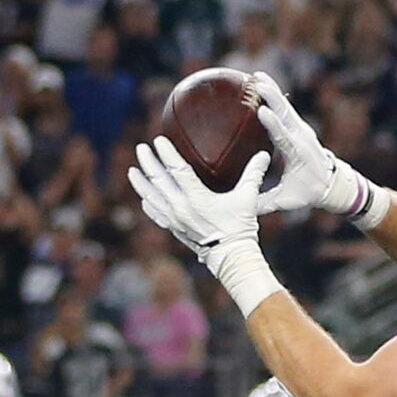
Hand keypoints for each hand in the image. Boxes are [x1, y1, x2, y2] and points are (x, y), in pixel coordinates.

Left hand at [128, 138, 266, 259]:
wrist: (231, 257)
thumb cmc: (240, 226)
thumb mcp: (248, 198)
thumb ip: (254, 174)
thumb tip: (264, 154)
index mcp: (197, 197)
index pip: (177, 169)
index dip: (167, 153)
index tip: (158, 140)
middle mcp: (181, 208)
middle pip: (158, 181)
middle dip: (148, 163)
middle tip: (141, 148)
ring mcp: (175, 220)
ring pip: (151, 198)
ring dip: (141, 183)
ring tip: (132, 170)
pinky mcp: (174, 229)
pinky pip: (156, 215)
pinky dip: (148, 204)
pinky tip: (144, 198)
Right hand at [250, 74, 384, 226]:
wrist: (332, 184)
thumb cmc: (308, 193)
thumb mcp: (287, 201)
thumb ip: (264, 203)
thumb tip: (241, 207)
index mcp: (297, 153)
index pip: (284, 136)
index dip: (273, 123)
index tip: (261, 110)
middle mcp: (301, 137)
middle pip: (285, 113)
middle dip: (272, 96)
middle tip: (257, 81)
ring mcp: (301, 129)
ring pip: (285, 106)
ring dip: (272, 90)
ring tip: (257, 76)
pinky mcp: (299, 127)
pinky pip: (285, 108)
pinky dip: (274, 96)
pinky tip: (262, 86)